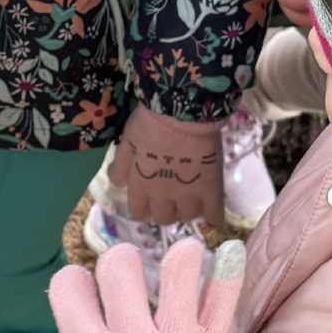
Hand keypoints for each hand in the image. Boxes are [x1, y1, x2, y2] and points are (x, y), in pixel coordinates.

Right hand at [50, 236, 244, 332]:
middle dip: (121, 260)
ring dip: (180, 259)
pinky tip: (229, 253)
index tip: (80, 282)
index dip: (72, 282)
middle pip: (118, 271)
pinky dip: (229, 275)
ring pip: (176, 276)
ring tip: (184, 254)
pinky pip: (225, 302)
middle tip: (129, 268)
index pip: (68, 295)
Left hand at [108, 105, 223, 226]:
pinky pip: (214, 214)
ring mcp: (188, 194)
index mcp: (141, 185)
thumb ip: (120, 165)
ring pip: (187, 217)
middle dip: (165, 211)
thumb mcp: (127, 142)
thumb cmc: (151, 123)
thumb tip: (117, 183)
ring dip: (187, 210)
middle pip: (163, 219)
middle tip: (170, 198)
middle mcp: (163, 196)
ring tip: (192, 198)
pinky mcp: (210, 189)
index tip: (148, 202)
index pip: (138, 212)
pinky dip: (214, 217)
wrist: (183, 113)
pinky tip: (213, 212)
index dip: (143, 209)